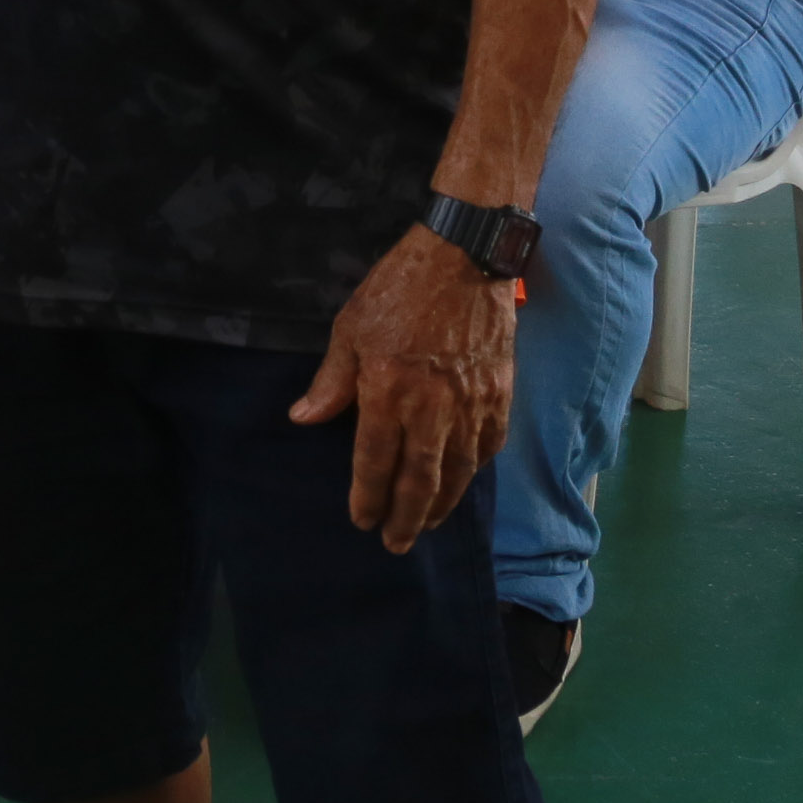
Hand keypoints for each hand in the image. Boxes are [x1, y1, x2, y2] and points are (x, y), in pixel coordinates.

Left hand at [287, 223, 515, 549]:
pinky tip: (464, 481)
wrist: (463, 257)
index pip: (375, 462)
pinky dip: (475, 471)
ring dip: (441, 504)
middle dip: (406, 518)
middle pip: (420, 480)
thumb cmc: (399, 289)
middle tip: (396, 545)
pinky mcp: (499, 393)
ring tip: (428, 525)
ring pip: (458, 471)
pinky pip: (488, 446)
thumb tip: (304, 419)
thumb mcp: (350, 329)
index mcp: (388, 392)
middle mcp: (432, 408)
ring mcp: (471, 404)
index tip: (362, 520)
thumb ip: (331, 381)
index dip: (368, 497)